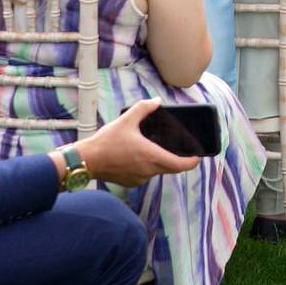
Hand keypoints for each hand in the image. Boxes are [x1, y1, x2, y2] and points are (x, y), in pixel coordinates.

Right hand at [76, 100, 201, 187]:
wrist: (86, 160)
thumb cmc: (106, 141)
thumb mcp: (126, 120)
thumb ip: (144, 108)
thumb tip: (157, 101)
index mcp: (152, 157)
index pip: (181, 165)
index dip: (192, 161)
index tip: (198, 156)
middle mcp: (148, 171)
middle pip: (172, 168)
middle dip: (179, 160)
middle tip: (183, 150)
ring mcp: (140, 179)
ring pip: (158, 171)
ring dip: (161, 161)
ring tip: (157, 148)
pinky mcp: (131, 183)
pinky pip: (146, 174)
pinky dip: (147, 166)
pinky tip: (140, 156)